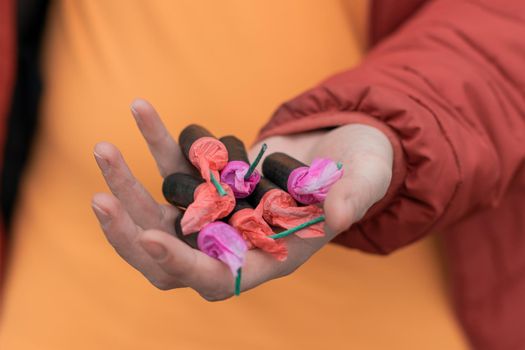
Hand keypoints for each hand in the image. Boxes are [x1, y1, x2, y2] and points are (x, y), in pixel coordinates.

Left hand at [92, 99, 392, 299]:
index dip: (183, 266)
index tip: (150, 238)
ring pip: (160, 213)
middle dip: (132, 235)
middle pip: (171, 256)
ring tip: (104, 148)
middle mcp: (235, 241)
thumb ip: (355, 197)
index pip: (217, 278)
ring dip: (127, 184)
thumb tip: (340, 216)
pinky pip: (175, 168)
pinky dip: (156, 143)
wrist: (342, 145)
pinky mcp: (209, 181)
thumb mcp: (365, 179)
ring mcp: (218, 213)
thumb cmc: (361, 169)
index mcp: (269, 256)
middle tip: (101, 200)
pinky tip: (141, 110)